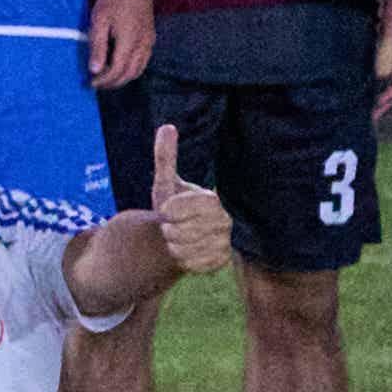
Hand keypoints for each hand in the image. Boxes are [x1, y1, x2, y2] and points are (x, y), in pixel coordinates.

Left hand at [86, 0, 153, 87]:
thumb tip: (94, 70)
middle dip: (113, 83)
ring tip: (106, 79)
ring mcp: (150, 42)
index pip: (117, 70)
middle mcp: (143, 45)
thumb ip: (97, 46)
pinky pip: (144, 61)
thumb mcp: (99, 21)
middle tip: (97, 84)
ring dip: (123, 78)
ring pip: (139, 69)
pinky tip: (120, 68)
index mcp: (129, 41)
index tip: (91, 83)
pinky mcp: (151, 39)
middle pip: (130, 73)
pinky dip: (132, 70)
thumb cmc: (112, 1)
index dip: (104, 80)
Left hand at [149, 126, 233, 276]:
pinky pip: (191, 265)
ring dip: (173, 245)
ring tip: (177, 237)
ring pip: (185, 249)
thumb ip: (166, 158)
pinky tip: (185, 251)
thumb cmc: (172, 207)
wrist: (180, 236)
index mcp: (214, 199)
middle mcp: (226, 220)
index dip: (170, 210)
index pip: (189, 207)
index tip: (165, 209)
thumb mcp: (166, 184)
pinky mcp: (221, 261)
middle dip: (168, 229)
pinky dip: (181, 259)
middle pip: (182, 230)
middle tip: (171, 226)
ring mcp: (226, 242)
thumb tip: (166, 127)